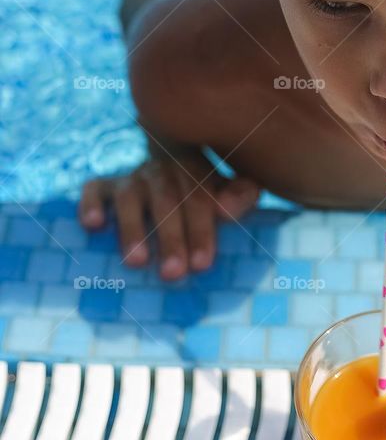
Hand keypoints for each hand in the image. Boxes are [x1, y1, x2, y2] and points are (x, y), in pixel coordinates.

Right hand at [78, 150, 259, 279]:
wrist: (173, 165)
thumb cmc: (206, 194)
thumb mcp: (229, 192)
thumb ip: (240, 197)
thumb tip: (228, 210)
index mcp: (195, 167)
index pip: (199, 195)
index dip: (202, 229)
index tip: (202, 264)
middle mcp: (162, 169)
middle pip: (166, 199)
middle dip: (171, 238)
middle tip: (173, 274)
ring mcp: (132, 176)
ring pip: (130, 196)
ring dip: (133, 229)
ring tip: (136, 262)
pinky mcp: (106, 185)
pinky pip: (94, 189)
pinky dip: (90, 204)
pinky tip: (93, 225)